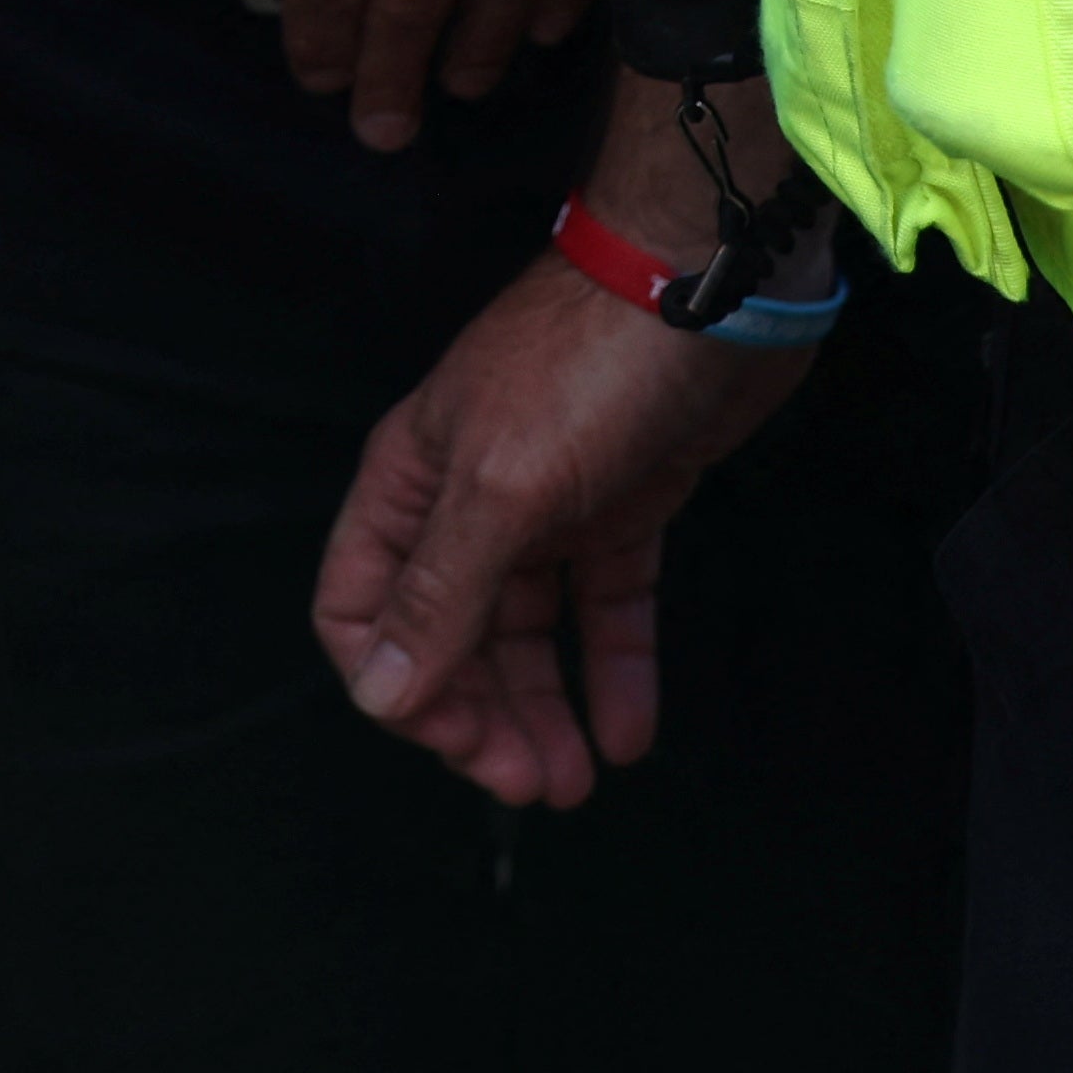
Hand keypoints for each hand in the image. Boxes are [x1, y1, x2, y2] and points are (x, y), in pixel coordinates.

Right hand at [311, 87, 813, 806]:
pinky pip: (605, 603)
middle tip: (535, 786)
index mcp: (414, 482)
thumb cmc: (590, 368)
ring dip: (543, 708)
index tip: (457, 742)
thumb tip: (380, 692)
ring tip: (576, 783)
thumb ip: (438, 593)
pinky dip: (613, 667)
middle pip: (448, 632)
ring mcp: (548, 499)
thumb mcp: (500, 488)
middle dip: (481, 717)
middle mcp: (469, 496)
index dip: (396, 684)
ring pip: (526, 629)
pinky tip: (630, 730)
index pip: (361, 603)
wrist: (711, 285)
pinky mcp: (625, 502)